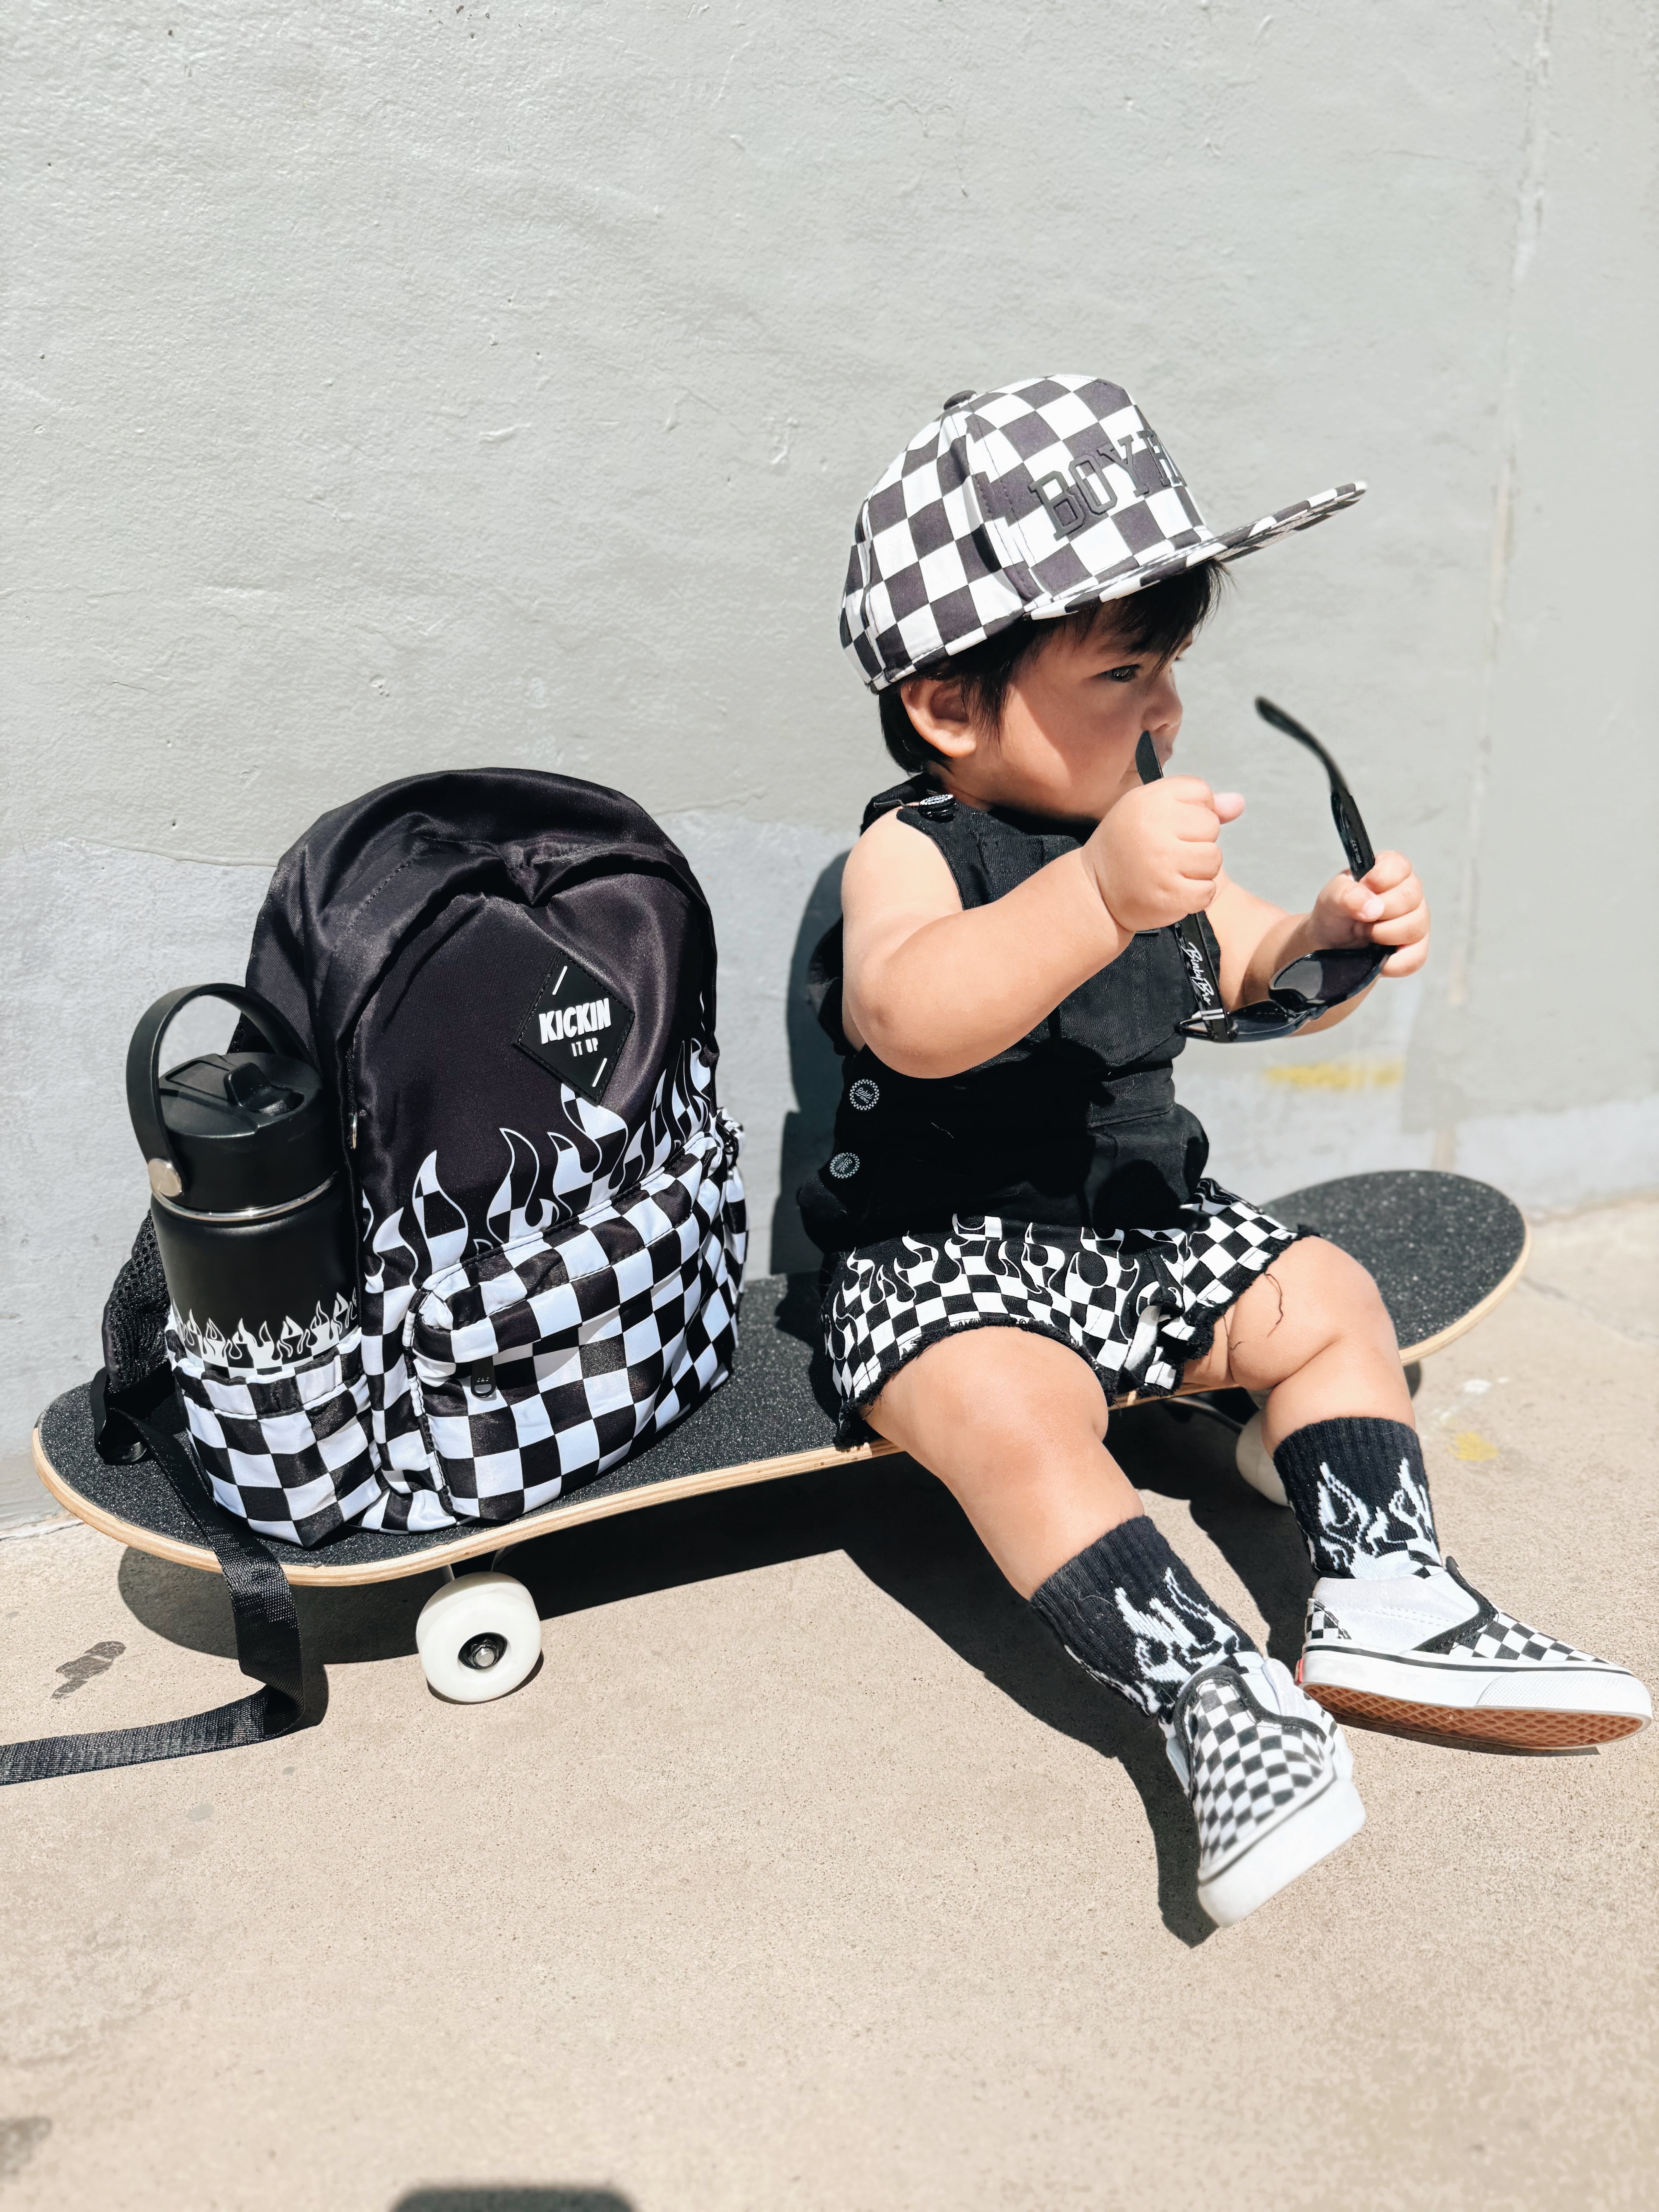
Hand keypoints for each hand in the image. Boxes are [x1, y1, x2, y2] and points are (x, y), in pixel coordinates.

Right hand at [1084, 777, 1245, 934]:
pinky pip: (1208, 891)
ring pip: (1214, 860)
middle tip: (1170, 852)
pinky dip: (1196, 895)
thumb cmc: (1128, 846)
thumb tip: (1238, 803)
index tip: (1172, 825)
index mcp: (1149, 799)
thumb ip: (1197, 805)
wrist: (1095, 890)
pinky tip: (1174, 891)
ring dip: (1199, 870)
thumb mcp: (1152, 811)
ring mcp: (1163, 862)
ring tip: (1172, 872)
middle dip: (1198, 841)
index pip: (1202, 792)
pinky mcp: (1170, 895)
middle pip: (1211, 826)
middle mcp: (1155, 827)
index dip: (1194, 810)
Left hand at [1307, 851, 1430, 976]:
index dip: (1380, 879)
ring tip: (1365, 934)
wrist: (1329, 946)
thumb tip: (1374, 908)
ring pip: (1414, 927)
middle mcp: (1409, 893)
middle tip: (1359, 918)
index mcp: (1390, 871)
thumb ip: (1346, 894)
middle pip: (1410, 896)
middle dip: (1379, 911)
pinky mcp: (1416, 949)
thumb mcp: (1330, 898)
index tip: (1363, 888)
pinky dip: (1393, 963)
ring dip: (1382, 934)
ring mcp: (1417, 921)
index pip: (1400, 865)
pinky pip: (1416, 957)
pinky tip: (1378, 959)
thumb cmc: (1334, 914)